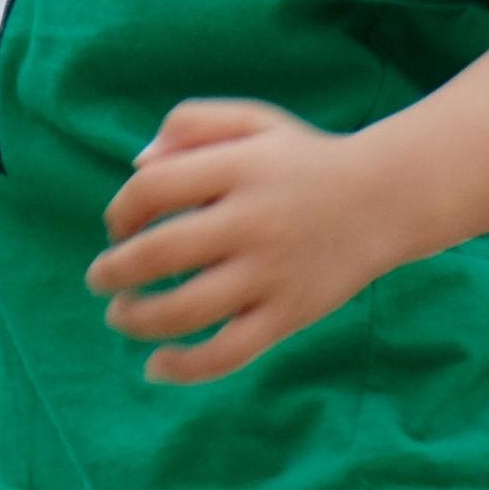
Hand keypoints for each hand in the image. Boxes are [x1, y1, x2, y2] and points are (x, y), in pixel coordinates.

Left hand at [88, 101, 421, 383]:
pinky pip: (228, 352)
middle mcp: (254, 221)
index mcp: (239, 168)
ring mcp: (273, 273)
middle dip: (113, 271)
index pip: (153, 189)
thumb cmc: (305, 160)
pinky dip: (185, 367)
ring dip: (136, 318)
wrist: (387, 199)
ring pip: (185, 310)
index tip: (119, 227)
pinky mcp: (289, 314)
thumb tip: (136, 164)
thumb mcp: (254, 122)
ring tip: (120, 315)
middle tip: (100, 278)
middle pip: (159, 253)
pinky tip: (156, 366)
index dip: (120, 211)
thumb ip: (191, 124)